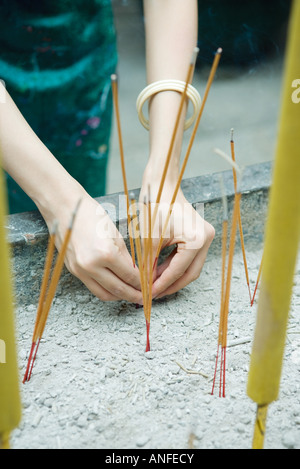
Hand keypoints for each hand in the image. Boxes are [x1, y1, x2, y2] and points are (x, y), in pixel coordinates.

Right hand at [42, 190, 142, 303]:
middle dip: (135, 295)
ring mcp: (80, 270)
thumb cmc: (92, 215)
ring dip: (120, 297)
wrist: (65, 210)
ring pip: (105, 294)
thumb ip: (126, 257)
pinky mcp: (74, 271)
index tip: (150, 286)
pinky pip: (93, 288)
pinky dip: (106, 291)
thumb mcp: (116, 234)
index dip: (143, 283)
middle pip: (119, 289)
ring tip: (132, 295)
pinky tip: (116, 288)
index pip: (130, 276)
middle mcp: (91, 266)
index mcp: (106, 253)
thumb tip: (137, 274)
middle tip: (145, 297)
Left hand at [139, 179, 214, 299]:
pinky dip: (175, 265)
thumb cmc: (155, 205)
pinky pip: (189, 257)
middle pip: (190, 273)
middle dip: (170, 285)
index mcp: (197, 239)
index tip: (149, 295)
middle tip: (153, 294)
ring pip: (190, 267)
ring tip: (154, 284)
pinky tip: (159, 271)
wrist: (162, 183)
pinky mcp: (200, 234)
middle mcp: (207, 238)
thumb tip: (145, 286)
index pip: (179, 271)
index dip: (162, 285)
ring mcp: (206, 236)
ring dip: (173, 276)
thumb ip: (148, 264)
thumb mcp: (149, 238)